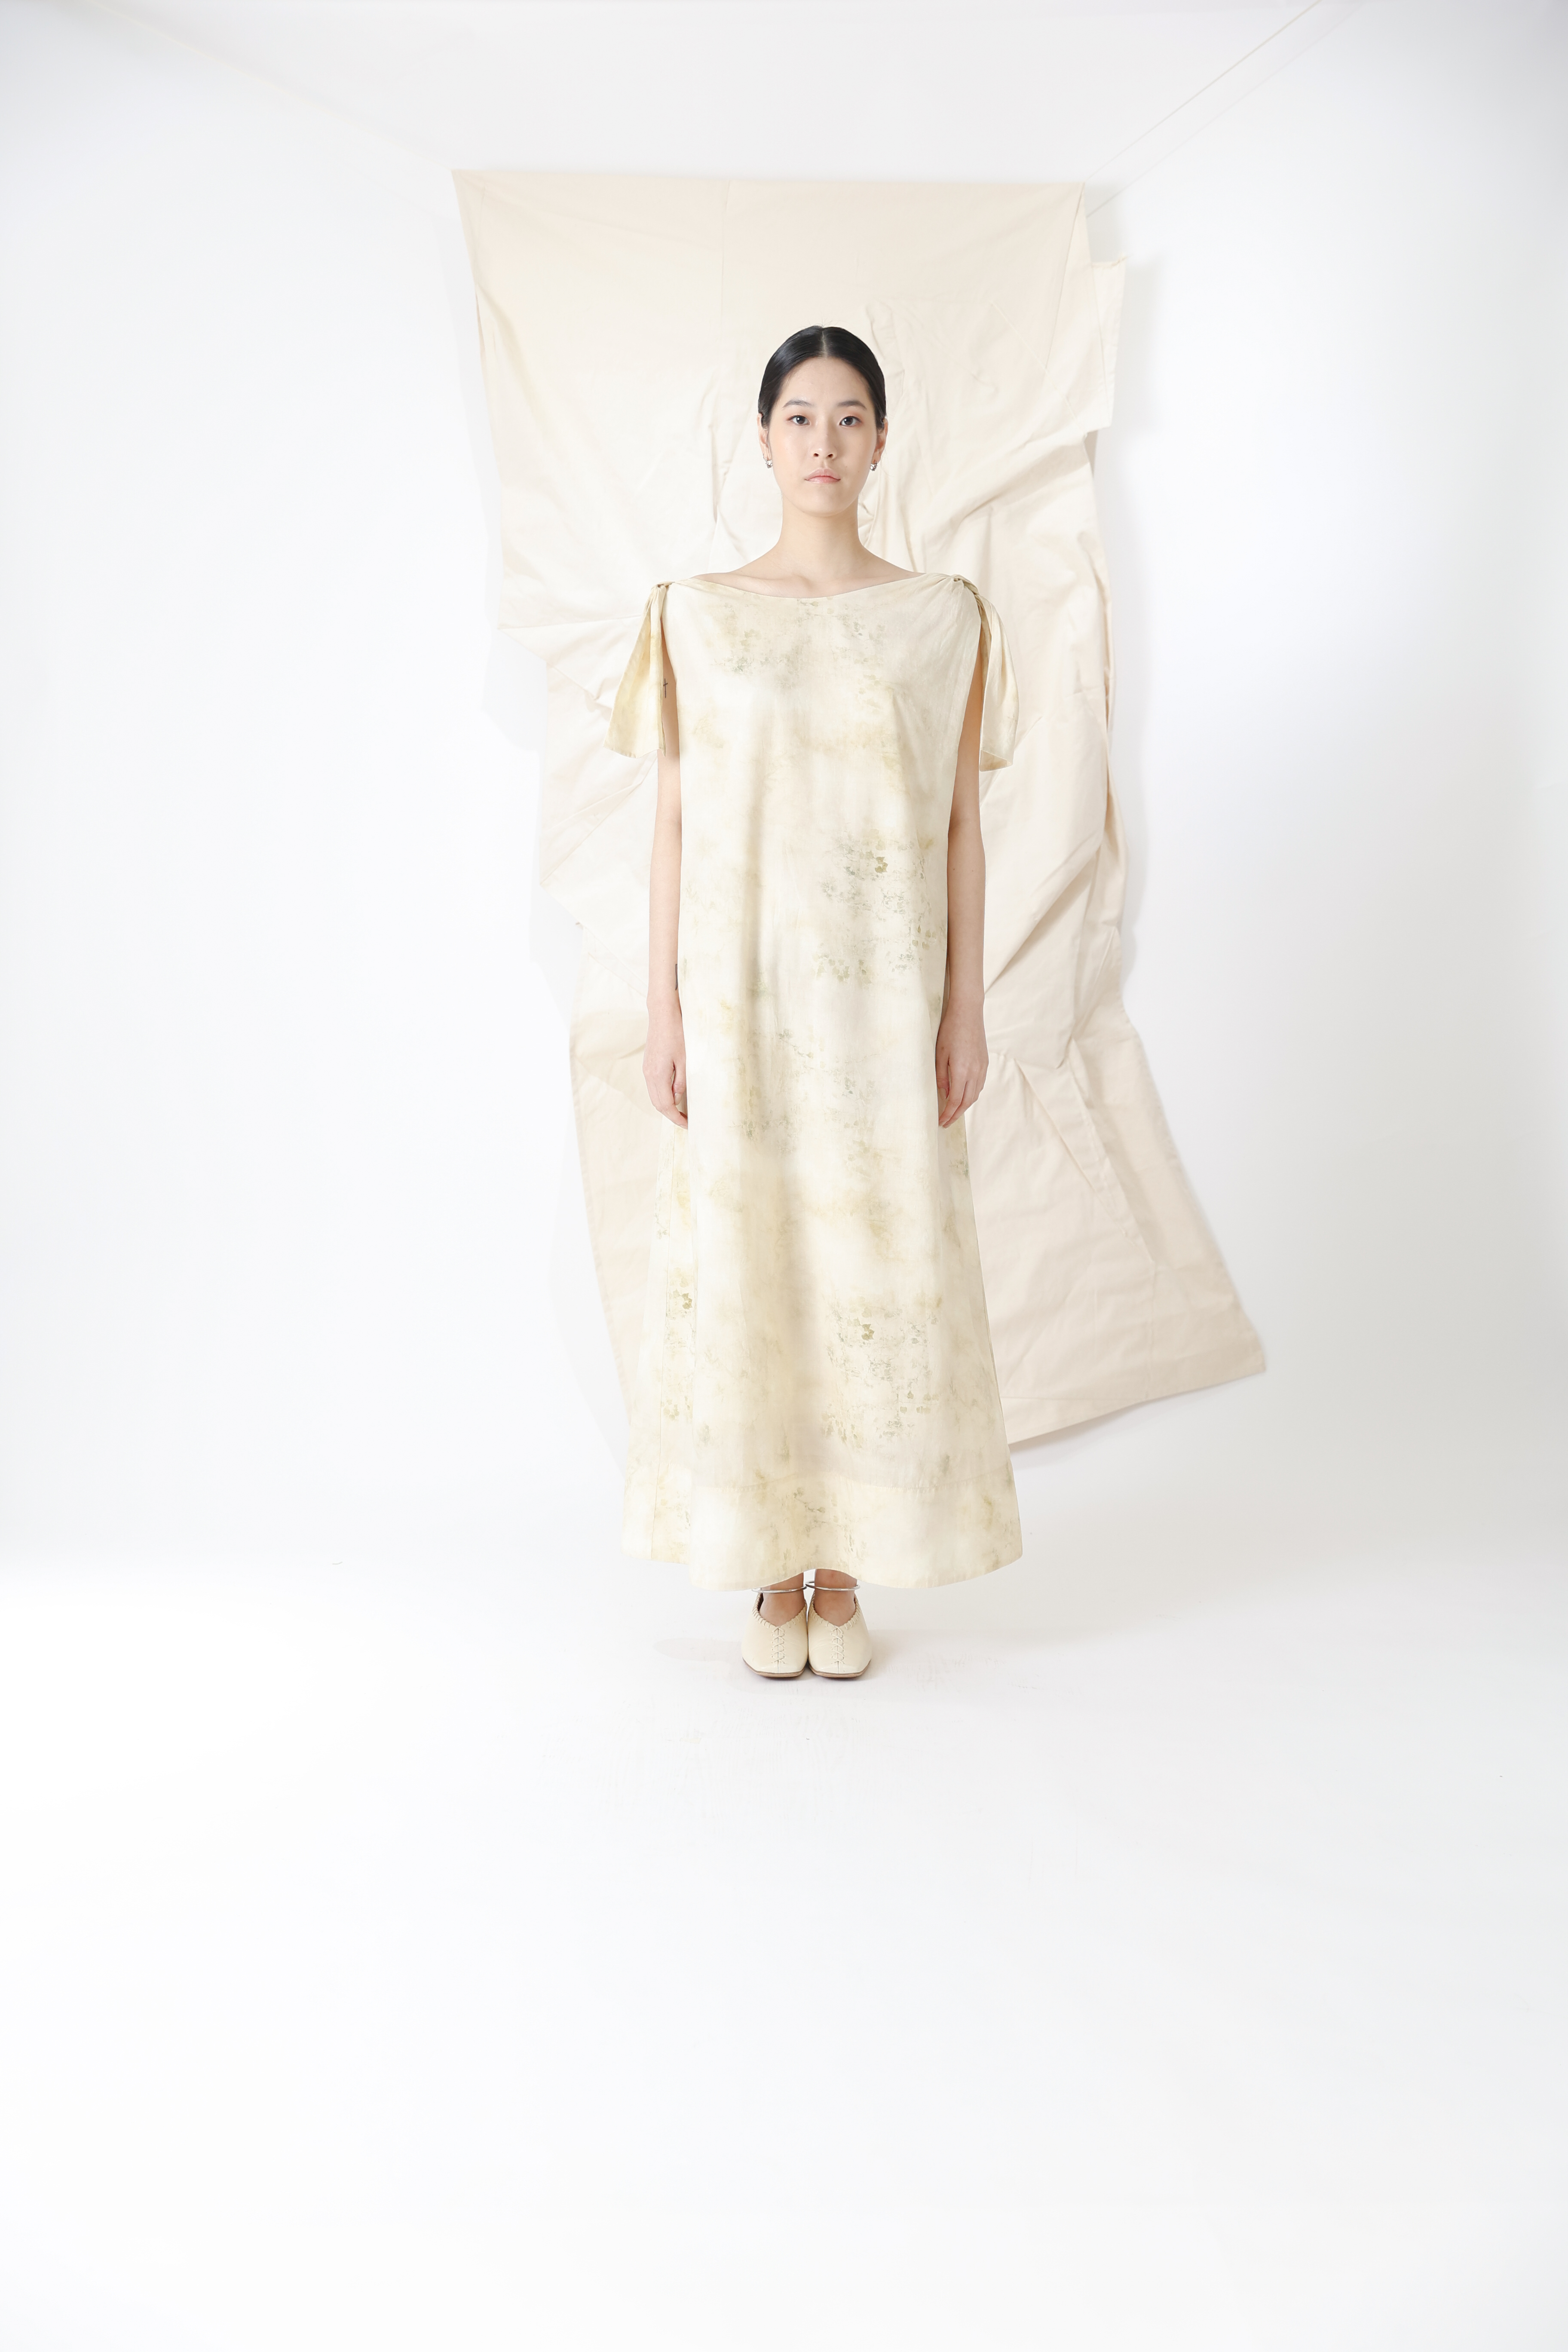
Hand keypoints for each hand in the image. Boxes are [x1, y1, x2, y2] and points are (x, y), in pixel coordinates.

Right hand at [644, 996, 687, 1126]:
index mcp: (658, 1075)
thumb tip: (677, 1099)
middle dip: (671, 1116)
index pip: (666, 1105)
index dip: (676, 1118)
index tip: (688, 1125)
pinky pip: (653, 1087)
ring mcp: (647, 1069)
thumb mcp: (685, 1059)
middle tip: (686, 1122)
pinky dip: (662, 1096)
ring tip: (681, 1112)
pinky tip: (673, 1096)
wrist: (663, 1013)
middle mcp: (649, 1074)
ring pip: (654, 1096)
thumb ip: (681, 1081)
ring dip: (666, 1107)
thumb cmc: (677, 1033)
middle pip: (657, 1104)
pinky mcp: (648, 1064)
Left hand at [935, 999, 986, 1127]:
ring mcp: (982, 1067)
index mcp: (962, 1070)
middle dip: (956, 1115)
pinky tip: (964, 1095)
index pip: (955, 1101)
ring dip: (965, 1106)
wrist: (968, 1012)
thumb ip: (941, 1076)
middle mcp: (975, 1072)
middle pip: (967, 1102)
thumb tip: (944, 1094)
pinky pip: (979, 1085)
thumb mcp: (939, 1054)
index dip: (948, 1114)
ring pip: (975, 1094)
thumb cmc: (950, 1030)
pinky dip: (971, 1095)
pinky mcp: (985, 1062)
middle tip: (946, 1122)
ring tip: (954, 1112)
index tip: (940, 1122)